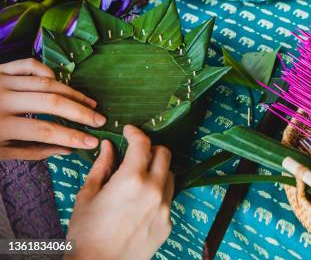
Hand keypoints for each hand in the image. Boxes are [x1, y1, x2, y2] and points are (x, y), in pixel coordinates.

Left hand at [0, 58, 105, 159]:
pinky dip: (48, 72)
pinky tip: (60, 84)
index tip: (93, 142)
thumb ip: (34, 151)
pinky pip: (29, 65)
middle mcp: (1, 99)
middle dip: (80, 112)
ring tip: (90, 104)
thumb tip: (69, 149)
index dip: (73, 136)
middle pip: (51, 102)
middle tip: (101, 120)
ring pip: (46, 82)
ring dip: (72, 93)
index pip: (45, 130)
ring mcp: (0, 81)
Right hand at [66, 125, 173, 259]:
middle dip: (151, 148)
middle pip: (164, 154)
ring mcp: (164, 208)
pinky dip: (158, 193)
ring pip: (170, 175)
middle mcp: (153, 190)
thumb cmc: (86, 233)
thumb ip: (102, 166)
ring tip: (139, 178)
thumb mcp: (88, 194)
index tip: (129, 131)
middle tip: (136, 153)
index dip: (136, 132)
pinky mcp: (168, 223)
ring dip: (158, 170)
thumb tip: (109, 146)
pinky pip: (168, 199)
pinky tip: (141, 202)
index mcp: (131, 179)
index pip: (143, 143)